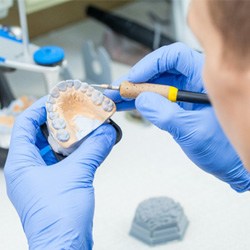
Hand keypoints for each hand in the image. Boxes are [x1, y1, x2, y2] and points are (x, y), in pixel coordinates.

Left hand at [4, 97, 115, 248]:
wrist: (66, 246)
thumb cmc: (58, 219)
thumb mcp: (77, 174)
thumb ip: (93, 149)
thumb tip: (106, 133)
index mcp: (21, 164)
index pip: (25, 125)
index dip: (40, 108)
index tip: (56, 99)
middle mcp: (28, 169)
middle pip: (40, 134)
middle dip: (58, 122)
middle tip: (74, 111)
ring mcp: (41, 178)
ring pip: (53, 148)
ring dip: (69, 137)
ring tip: (83, 126)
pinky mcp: (55, 185)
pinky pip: (63, 161)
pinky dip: (76, 152)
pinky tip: (89, 146)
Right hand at [107, 42, 249, 191]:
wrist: (230, 165)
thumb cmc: (225, 148)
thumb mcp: (194, 132)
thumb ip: (166, 115)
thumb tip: (142, 101)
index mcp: (205, 79)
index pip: (174, 57)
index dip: (151, 64)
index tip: (134, 78)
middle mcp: (193, 83)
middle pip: (160, 71)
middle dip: (137, 81)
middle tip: (118, 90)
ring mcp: (184, 95)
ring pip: (155, 86)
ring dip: (135, 92)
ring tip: (116, 99)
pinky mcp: (177, 107)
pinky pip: (156, 100)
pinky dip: (140, 103)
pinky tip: (127, 106)